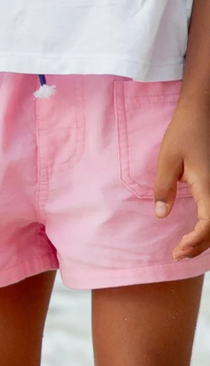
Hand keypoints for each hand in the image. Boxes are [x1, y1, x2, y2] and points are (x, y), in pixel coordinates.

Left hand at [154, 99, 209, 259]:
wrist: (202, 110)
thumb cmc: (184, 132)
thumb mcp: (167, 160)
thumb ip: (163, 189)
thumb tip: (160, 215)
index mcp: (209, 184)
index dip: (196, 240)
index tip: (178, 250)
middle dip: (200, 244)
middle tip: (177, 255)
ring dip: (207, 237)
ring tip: (185, 248)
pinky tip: (197, 231)